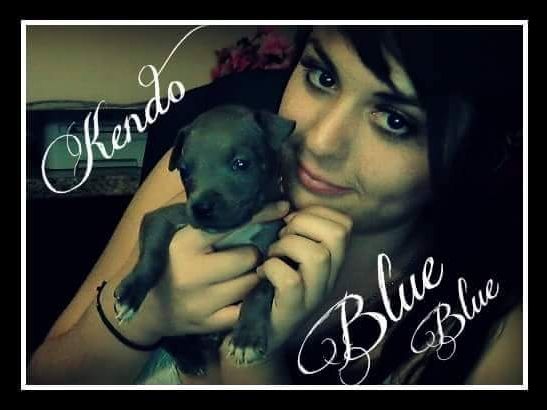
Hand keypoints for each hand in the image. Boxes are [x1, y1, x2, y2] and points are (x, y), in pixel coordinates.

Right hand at [137, 200, 290, 339]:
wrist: (150, 309)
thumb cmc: (168, 263)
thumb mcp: (175, 234)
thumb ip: (203, 215)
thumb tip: (239, 194)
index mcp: (183, 244)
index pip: (230, 224)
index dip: (260, 214)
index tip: (281, 207)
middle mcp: (191, 273)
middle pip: (248, 257)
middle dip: (253, 253)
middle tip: (247, 254)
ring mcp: (201, 302)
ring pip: (251, 283)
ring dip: (254, 276)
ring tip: (243, 273)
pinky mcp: (210, 323)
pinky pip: (247, 308)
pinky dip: (250, 300)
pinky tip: (244, 293)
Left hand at [256, 206, 352, 353]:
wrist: (256, 330)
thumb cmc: (269, 281)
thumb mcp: (286, 251)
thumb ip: (292, 228)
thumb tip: (283, 205)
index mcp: (332, 259)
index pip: (345, 224)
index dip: (315, 213)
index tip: (290, 220)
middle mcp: (331, 277)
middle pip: (338, 235)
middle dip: (302, 224)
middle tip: (281, 237)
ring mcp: (315, 295)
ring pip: (317, 256)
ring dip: (286, 246)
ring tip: (272, 255)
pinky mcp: (295, 310)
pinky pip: (290, 280)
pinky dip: (272, 268)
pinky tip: (263, 273)